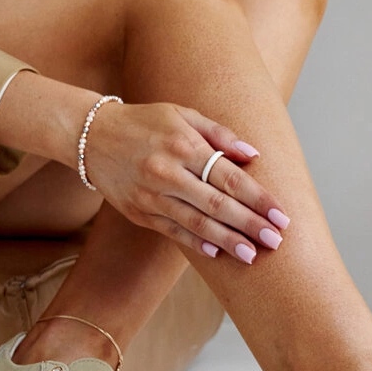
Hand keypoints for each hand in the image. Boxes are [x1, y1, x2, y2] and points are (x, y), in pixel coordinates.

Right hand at [82, 101, 289, 262]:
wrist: (90, 136)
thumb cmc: (145, 123)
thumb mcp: (181, 115)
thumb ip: (219, 134)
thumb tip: (253, 154)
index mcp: (183, 145)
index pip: (229, 176)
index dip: (258, 198)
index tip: (280, 214)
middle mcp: (167, 172)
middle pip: (217, 203)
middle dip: (249, 224)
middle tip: (275, 240)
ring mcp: (151, 196)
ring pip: (195, 223)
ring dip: (227, 241)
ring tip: (252, 255)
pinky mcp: (139, 212)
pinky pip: (172, 231)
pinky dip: (195, 243)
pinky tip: (217, 253)